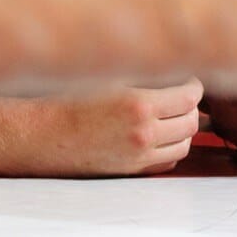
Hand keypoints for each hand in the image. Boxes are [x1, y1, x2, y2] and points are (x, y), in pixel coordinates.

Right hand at [42, 77, 202, 176]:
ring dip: (183, 128)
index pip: (189, 96)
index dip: (193, 85)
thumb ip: (143, 70)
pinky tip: (159, 134)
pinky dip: (171, 147)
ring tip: (172, 114)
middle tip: (181, 94)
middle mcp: (144, 134)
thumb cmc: (69, 98)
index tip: (187, 79)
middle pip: (191, 122)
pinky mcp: (132, 170)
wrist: (44, 134)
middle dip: (191, 106)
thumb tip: (172, 65)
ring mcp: (139, 156)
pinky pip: (167, 162)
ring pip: (184, 145)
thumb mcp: (108, 75)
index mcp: (140, 105)